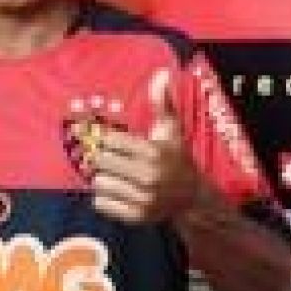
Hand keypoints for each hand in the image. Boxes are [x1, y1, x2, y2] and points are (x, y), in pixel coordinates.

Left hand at [91, 69, 201, 224]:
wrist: (191, 199)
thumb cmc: (176, 158)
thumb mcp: (171, 130)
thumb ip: (163, 102)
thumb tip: (161, 73)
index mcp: (154, 153)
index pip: (110, 141)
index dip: (110, 140)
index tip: (116, 143)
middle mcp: (148, 177)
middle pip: (101, 162)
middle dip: (104, 158)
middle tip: (112, 159)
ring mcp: (142, 199)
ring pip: (99, 183)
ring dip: (103, 178)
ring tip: (116, 175)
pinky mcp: (135, 217)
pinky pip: (101, 203)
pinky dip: (104, 197)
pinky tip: (118, 191)